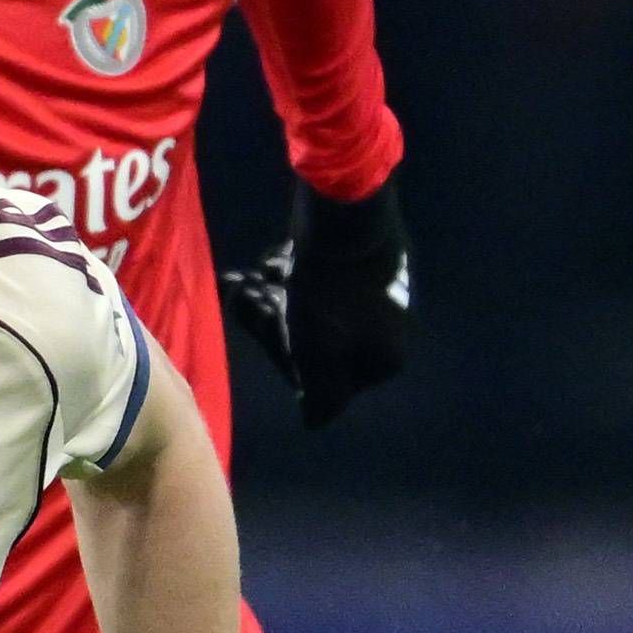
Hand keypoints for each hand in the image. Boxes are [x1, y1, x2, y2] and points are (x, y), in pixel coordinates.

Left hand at [222, 181, 411, 428]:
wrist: (347, 211)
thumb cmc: (329, 292)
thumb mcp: (317, 351)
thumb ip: (320, 394)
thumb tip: (314, 422)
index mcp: (386, 356)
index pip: (326, 375)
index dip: (283, 354)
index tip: (257, 324)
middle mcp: (391, 326)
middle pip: (317, 337)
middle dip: (272, 318)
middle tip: (241, 290)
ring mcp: (381, 290)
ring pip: (314, 304)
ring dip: (274, 294)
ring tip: (246, 275)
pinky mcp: (367, 257)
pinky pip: (323, 276)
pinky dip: (292, 272)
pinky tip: (272, 259)